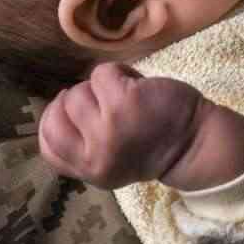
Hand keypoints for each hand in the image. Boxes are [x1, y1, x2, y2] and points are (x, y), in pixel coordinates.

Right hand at [39, 62, 243, 190]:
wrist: (195, 142)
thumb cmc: (152, 145)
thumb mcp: (110, 164)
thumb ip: (82, 149)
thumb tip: (56, 113)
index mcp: (90, 172)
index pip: (47, 146)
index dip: (55, 122)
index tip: (76, 114)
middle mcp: (95, 155)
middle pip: (58, 113)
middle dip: (76, 101)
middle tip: (102, 102)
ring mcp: (108, 127)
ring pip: (78, 91)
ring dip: (100, 86)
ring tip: (125, 95)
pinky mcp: (124, 101)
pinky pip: (102, 73)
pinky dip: (120, 72)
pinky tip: (138, 85)